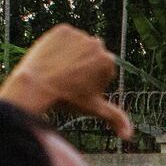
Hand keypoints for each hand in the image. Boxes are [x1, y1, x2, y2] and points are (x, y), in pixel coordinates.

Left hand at [0, 24, 132, 140]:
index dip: (89, 80)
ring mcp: (80, 34)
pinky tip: (52, 58)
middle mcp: (97, 43)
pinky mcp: (62, 29)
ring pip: (76, 46)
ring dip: (70, 54)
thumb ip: (115, 118)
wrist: (37, 85)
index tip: (77, 87)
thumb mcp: (93, 109)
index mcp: (109, 61)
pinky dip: (58, 45)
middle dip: (82, 65)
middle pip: (89, 56)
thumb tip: (128, 136)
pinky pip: (62, 37)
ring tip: (58, 69)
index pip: (100, 69)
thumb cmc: (67, 99)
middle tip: (67, 79)